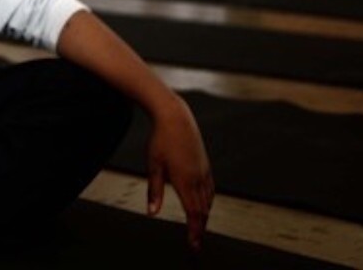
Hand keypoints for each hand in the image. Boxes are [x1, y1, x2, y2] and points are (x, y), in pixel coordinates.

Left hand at [146, 97, 213, 250]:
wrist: (176, 118)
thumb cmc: (160, 140)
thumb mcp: (153, 166)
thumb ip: (154, 191)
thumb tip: (152, 213)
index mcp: (185, 180)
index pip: (193, 213)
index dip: (194, 231)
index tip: (194, 245)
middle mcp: (198, 178)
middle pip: (203, 211)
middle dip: (200, 229)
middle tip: (196, 244)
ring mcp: (204, 171)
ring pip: (208, 201)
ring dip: (204, 217)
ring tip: (199, 229)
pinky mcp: (205, 165)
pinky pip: (210, 190)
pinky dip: (207, 203)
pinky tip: (204, 207)